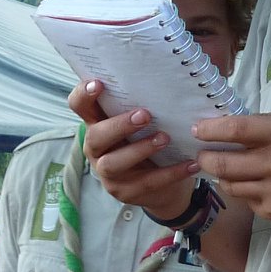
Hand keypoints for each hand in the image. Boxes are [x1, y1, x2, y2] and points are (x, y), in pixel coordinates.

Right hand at [71, 81, 197, 218]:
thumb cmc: (151, 140)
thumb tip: (163, 79)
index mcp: (98, 124)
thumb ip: (142, 105)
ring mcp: (108, 174)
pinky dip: (171, 173)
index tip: (98, 84)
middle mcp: (97, 149)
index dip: (83, 95)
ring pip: (114, 163)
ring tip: (164, 139)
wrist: (166, 186)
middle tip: (145, 115)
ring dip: (140, 149)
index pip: (80, 106)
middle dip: (118, 125)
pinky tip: (191, 164)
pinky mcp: (125, 192)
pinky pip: (147, 182)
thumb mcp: (144, 124)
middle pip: (95, 136)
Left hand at [193, 111, 270, 229]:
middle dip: (205, 158)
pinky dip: (243, 190)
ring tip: (226, 167)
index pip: (237, 129)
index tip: (197, 129)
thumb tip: (231, 126)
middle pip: (223, 164)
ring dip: (221, 176)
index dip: (210, 129)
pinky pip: (245, 201)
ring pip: (229, 186)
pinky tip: (255, 183)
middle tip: (202, 153)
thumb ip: (268, 122)